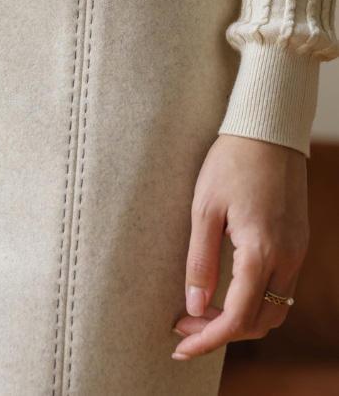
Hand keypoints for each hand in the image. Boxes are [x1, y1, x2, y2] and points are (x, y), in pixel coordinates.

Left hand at [171, 133, 309, 360]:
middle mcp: (287, 258)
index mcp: (261, 251)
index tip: (180, 345)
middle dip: (221, 333)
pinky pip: (281, 288)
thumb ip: (200, 261)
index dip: (208, 339)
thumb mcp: (204, 209)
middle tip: (185, 327)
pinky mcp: (297, 241)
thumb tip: (194, 306)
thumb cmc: (231, 164)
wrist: (267, 132)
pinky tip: (229, 293)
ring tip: (203, 314)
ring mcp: (297, 251)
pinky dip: (256, 301)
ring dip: (240, 320)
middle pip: (259, 322)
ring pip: (274, 309)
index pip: (237, 318)